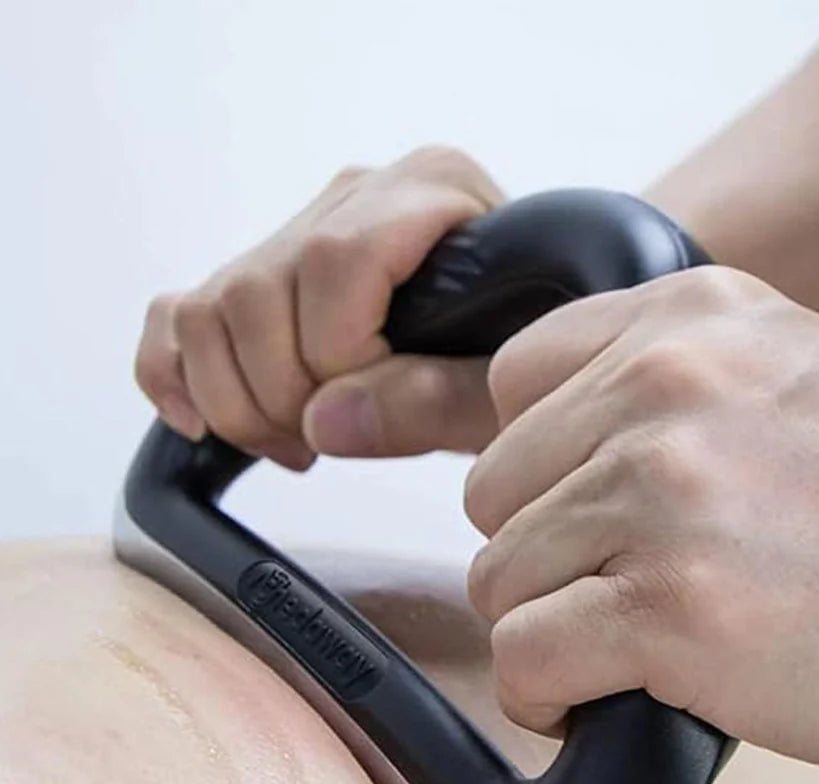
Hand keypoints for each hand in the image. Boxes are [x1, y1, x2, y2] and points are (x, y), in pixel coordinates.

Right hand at [135, 146, 503, 468]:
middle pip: (256, 292)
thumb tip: (322, 419)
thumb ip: (438, 399)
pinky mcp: (258, 275)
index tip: (375, 401)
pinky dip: (175, 379)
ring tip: (297, 443)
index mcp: (431, 188)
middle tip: (329, 443)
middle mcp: (357, 196)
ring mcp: (300, 232)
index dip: (340, 354)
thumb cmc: (526, 363)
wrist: (520, 349)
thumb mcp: (509, 391)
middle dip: (282, 397)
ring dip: (235, 403)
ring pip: (206, 310)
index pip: (336, 261)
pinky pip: (175, 317)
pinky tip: (211, 426)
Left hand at [464, 266, 818, 772]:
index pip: (515, 381)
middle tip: (612, 588)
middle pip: (494, 488)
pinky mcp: (667, 604)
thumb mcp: (781, 374)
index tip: (584, 509)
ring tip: (619, 644)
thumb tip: (543, 446)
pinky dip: (544, 691)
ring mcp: (663, 491)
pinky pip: (524, 654)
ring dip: (544, 625)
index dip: (537, 463)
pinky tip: (597, 696)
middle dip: (541, 552)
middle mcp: (667, 384)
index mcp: (689, 316)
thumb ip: (660, 380)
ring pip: (500, 576)